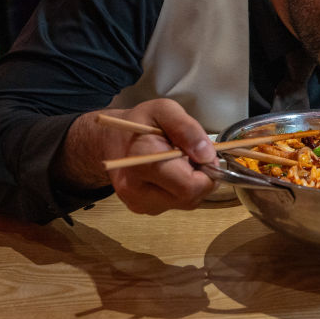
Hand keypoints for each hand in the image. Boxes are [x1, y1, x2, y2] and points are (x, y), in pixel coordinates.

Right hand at [63, 98, 217, 214]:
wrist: (112, 140)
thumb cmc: (139, 123)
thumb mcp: (164, 110)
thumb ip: (187, 128)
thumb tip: (206, 155)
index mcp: (141, 161)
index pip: (189, 185)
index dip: (207, 171)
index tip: (204, 153)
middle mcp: (136, 189)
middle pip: (190, 197)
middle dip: (203, 178)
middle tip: (195, 156)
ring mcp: (138, 203)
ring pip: (186, 202)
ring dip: (193, 184)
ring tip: (181, 163)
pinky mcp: (141, 208)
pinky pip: (176, 204)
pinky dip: (182, 190)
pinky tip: (172, 173)